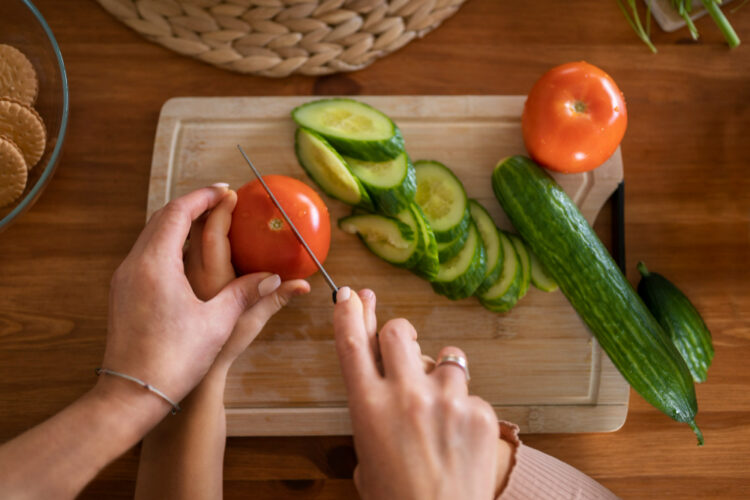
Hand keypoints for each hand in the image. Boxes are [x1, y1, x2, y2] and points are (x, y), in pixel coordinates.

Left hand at [101, 185, 302, 410]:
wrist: (131, 394)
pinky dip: (167, 243)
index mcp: (156, 265)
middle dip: (191, 206)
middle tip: (219, 202)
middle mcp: (134, 265)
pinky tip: (187, 257)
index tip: (225, 190)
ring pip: (150, 235)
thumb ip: (246, 293)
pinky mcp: (122, 294)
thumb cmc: (173, 359)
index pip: (178, 213)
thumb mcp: (218, 324)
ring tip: (207, 224)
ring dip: (178, 224)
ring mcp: (124, 279)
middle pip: (161, 218)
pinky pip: (145, 254)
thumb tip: (275, 278)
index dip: (203, 197)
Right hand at [333, 287, 500, 499]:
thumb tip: (383, 390)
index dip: (348, 313)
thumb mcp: (367, 456)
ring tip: (440, 406)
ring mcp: (447, 401)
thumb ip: (373, 414)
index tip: (349, 295)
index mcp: (368, 408)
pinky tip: (459, 435)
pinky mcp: (480, 412)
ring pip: (444, 356)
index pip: (353, 344)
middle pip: (399, 331)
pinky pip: (470, 392)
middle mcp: (406, 396)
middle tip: (403, 343)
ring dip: (439, 372)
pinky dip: (464, 407)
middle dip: (398, 332)